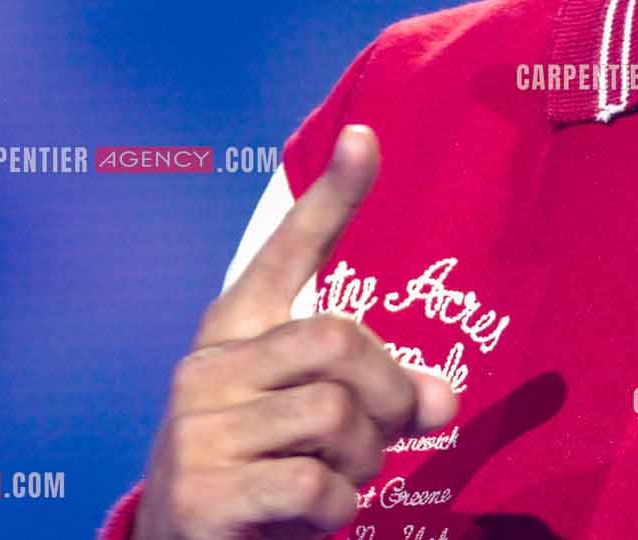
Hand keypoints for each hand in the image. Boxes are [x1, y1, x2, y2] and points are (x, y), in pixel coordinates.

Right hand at [135, 125, 457, 539]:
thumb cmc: (261, 481)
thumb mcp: (321, 428)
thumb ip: (378, 394)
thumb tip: (444, 397)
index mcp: (234, 336)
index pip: (286, 252)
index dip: (331, 197)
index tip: (366, 137)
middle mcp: (206, 369)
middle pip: (338, 341)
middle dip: (389, 395)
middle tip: (387, 439)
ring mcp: (193, 429)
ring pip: (335, 415)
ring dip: (364, 461)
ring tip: (340, 483)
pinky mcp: (199, 494)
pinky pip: (313, 482)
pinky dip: (336, 508)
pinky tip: (311, 517)